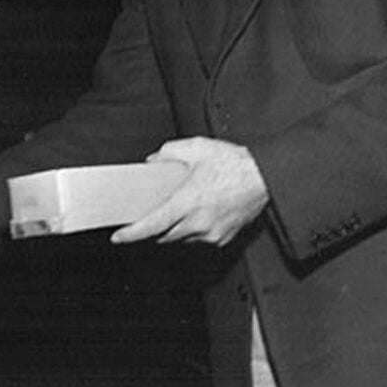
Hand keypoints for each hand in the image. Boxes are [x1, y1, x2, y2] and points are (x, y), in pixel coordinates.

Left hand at [111, 137, 268, 246]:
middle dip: (152, 229)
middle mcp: (199, 222)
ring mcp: (212, 233)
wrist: (268, 177)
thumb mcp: (196, 147)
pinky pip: (199, 239)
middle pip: (164, 236)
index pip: (153, 224)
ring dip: (173, 229)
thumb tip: (153, 161)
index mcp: (188, 201)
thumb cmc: (234, 163)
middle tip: (146, 216)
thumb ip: (169, 153)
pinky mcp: (224, 238)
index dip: (132, 234)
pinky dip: (192, 230)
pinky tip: (196, 213)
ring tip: (176, 209)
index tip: (118, 237)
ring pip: (181, 239)